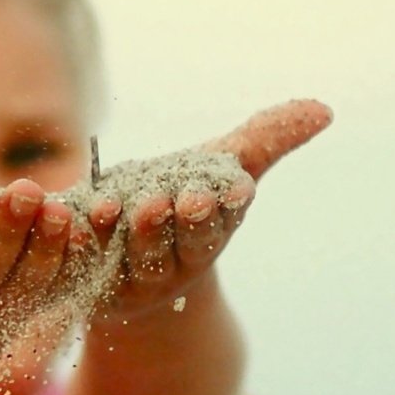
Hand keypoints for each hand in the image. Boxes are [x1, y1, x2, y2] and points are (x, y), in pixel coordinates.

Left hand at [85, 99, 332, 319]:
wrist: (126, 257)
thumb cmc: (180, 197)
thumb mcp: (218, 165)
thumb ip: (265, 138)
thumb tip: (323, 109)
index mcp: (208, 235)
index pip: (221, 223)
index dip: (222, 207)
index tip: (226, 190)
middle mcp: (174, 263)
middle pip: (178, 244)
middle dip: (176, 223)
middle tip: (170, 200)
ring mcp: (132, 279)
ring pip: (132, 258)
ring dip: (126, 234)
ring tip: (116, 206)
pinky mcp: (88, 285)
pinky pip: (80, 264)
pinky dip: (75, 243)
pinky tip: (70, 221)